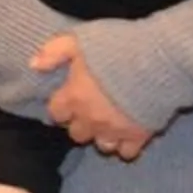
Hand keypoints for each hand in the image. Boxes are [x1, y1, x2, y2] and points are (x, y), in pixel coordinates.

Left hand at [33, 34, 151, 159]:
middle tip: (91, 110)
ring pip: (100, 145)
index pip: (55, 113)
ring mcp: (114, 130)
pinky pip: (126, 152)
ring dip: (102, 135)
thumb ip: (54, 52)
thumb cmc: (118, 46)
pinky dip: (126, 145)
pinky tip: (129, 132)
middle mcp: (90, 118)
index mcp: (73, 96)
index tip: (69, 99)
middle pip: (76, 133)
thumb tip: (34, 65)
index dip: (61, 107)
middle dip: (81, 123)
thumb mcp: (79, 40)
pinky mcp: (139, 136)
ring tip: (109, 123)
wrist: (159, 60)